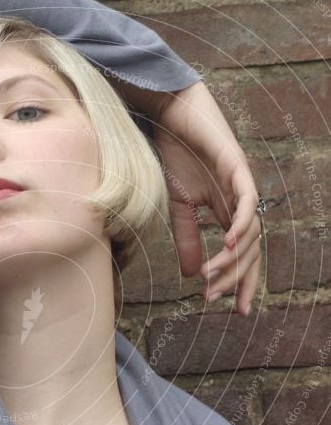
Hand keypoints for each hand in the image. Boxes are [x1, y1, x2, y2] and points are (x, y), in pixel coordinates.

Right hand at [148, 81, 261, 315]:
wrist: (172, 114)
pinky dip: (241, 223)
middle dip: (238, 279)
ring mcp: (242, 185)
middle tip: (218, 301)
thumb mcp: (178, 206)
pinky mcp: (237, 166)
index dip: (242, 281)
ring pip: (250, 232)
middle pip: (251, 250)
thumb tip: (191, 275)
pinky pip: (247, 200)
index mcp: (227, 212)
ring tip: (211, 276)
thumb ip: (187, 238)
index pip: (243, 254)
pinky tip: (228, 242)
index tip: (234, 310)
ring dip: (231, 258)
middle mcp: (240, 202)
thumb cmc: (177, 153)